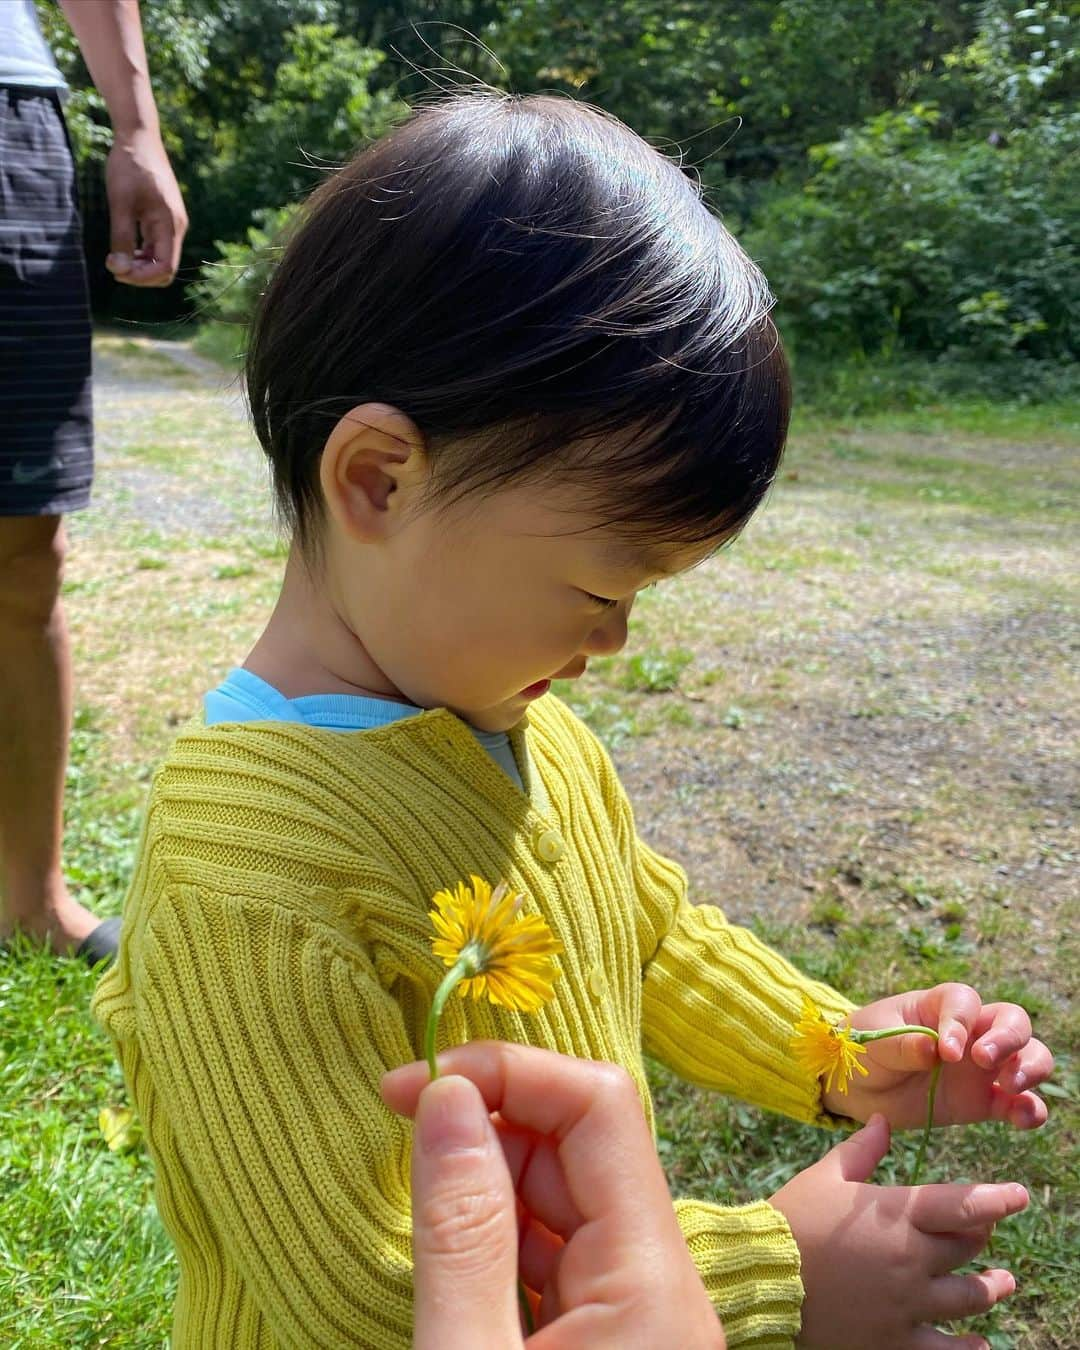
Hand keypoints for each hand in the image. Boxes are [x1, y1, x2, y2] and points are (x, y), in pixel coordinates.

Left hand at [104, 129, 186, 286]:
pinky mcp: (163, 218)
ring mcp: (171, 223)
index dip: (142, 277)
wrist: (139, 137)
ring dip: (140, 265)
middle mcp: (176, 228)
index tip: (116, 270)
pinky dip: (141, 253)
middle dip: (141, 274)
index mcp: (171, 225)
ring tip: (115, 257)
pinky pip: (156, 246)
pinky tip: (124, 247)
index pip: (165, 268)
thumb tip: (119, 269)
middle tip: (113, 265)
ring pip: (160, 258)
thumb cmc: (129, 167)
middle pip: (165, 268)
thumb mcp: (121, 203)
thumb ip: (122, 238)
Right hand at [382, 1042, 724, 1348]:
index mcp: (653, 1283)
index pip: (598, 1107)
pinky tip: (451, 1270)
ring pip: (563, 1206)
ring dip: (487, 1189)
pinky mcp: (613, 1347)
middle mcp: (664, 1288)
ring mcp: (642, 1321)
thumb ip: (462, 1233)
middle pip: (579, 1151)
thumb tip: (448, 1097)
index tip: (411, 1088)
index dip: (506, 1073)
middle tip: (402, 1148)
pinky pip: (557, 1263)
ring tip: (418, 1220)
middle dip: (488, 1129)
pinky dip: (499, 1247)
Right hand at [771, 1114, 1026, 1349]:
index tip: (1018, 1196)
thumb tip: (884, 1121)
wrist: (763, 1277)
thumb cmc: (793, 1220)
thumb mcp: (824, 1177)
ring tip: (1002, 1282)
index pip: (964, 1204)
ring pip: (968, 1297)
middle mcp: (911, 1258)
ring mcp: (907, 1303)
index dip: (997, 1199)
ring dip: (990, 1287)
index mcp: (897, 1214)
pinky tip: (980, 1345)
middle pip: (967, 1248)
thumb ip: (861, 1150)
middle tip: (984, 1232)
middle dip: (980, 1237)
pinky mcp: (895, 1340)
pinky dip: (968, 1349)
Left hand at [824, 983, 1052, 1129]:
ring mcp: (982, 1068)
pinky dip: (1030, 1110)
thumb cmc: (862, 1048)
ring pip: (1030, 1056)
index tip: (945, 1050)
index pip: (965, 1001)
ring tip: (1009, 1087)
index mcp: (939, 1006)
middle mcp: (969, 1032)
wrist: (856, 1086)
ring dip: (1030, 1068)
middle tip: (982, 1061)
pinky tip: (1021, 1119)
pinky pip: (1020, 1103)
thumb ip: (902, 1045)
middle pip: (1013, 1021)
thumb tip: (932, 1049)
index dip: (961, 1021)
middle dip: (1008, 1038)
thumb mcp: (872, 1043)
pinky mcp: (985, 1102)